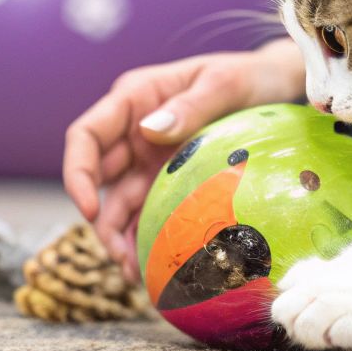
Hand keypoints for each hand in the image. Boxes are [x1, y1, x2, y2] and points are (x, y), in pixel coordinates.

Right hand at [62, 38, 303, 280]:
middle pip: (97, 178)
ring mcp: (148, 159)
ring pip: (119, 203)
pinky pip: (146, 212)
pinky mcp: (168, 181)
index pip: (86, 135)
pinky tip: (150, 265)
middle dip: (100, 220)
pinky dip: (143, 238)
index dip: (78, 173)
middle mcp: (133, 131)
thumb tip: (149, 128)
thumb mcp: (224, 84)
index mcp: (135, 98)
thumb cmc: (247, 76)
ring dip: (119, 238)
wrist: (274, 87)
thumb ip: (190, 104)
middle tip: (120, 256)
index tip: (89, 209)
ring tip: (135, 274)